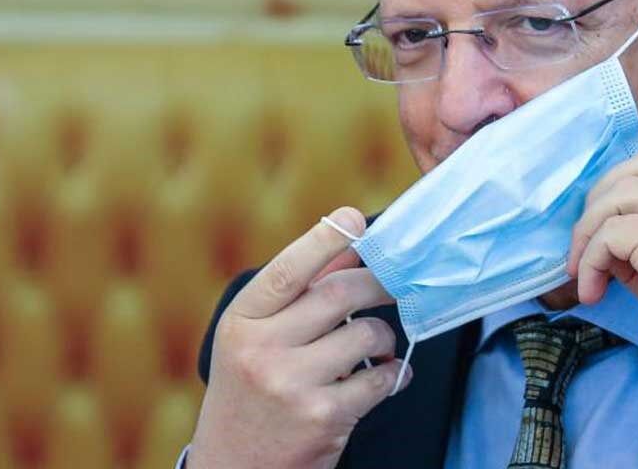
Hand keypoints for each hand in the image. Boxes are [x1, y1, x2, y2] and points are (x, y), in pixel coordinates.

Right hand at [189, 207, 410, 468]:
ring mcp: (290, 385)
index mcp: (241, 322)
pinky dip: (394, 375)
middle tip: (396, 285)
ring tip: (379, 346)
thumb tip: (346, 246)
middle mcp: (260, 351)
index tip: (352, 219)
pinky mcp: (322, 418)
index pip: (286, 271)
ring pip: (365, 336)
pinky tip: (389, 377)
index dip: (322, 240)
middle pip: (338, 295)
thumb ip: (298, 294)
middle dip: (378, 285)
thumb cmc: (250, 395)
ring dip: (384, 337)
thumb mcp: (255, 340)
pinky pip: (379, 381)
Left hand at [567, 143, 637, 414]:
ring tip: (586, 271)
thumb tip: (603, 217)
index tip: (614, 216)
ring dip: (589, 232)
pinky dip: (591, 261)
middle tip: (588, 242)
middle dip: (602, 200)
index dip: (633, 178)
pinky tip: (594, 291)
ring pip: (620, 195)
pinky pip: (610, 234)